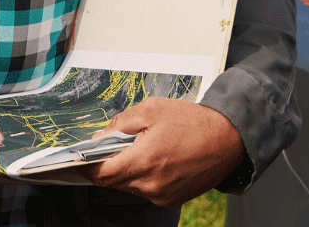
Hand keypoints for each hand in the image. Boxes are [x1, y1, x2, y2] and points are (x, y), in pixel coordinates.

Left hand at [86, 98, 245, 207]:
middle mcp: (151, 185)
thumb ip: (121, 123)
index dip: (86, 166)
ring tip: (141, 149)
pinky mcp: (171, 200)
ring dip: (127, 170)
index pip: (101, 174)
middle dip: (108, 164)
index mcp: (144, 161)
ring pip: (129, 186)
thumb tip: (101, 136)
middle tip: (113, 145)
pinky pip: (146, 191)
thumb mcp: (152, 109)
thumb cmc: (193, 122)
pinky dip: (144, 177)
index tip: (80, 158)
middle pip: (113, 181)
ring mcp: (161, 196)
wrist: (229, 139)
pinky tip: (157, 160)